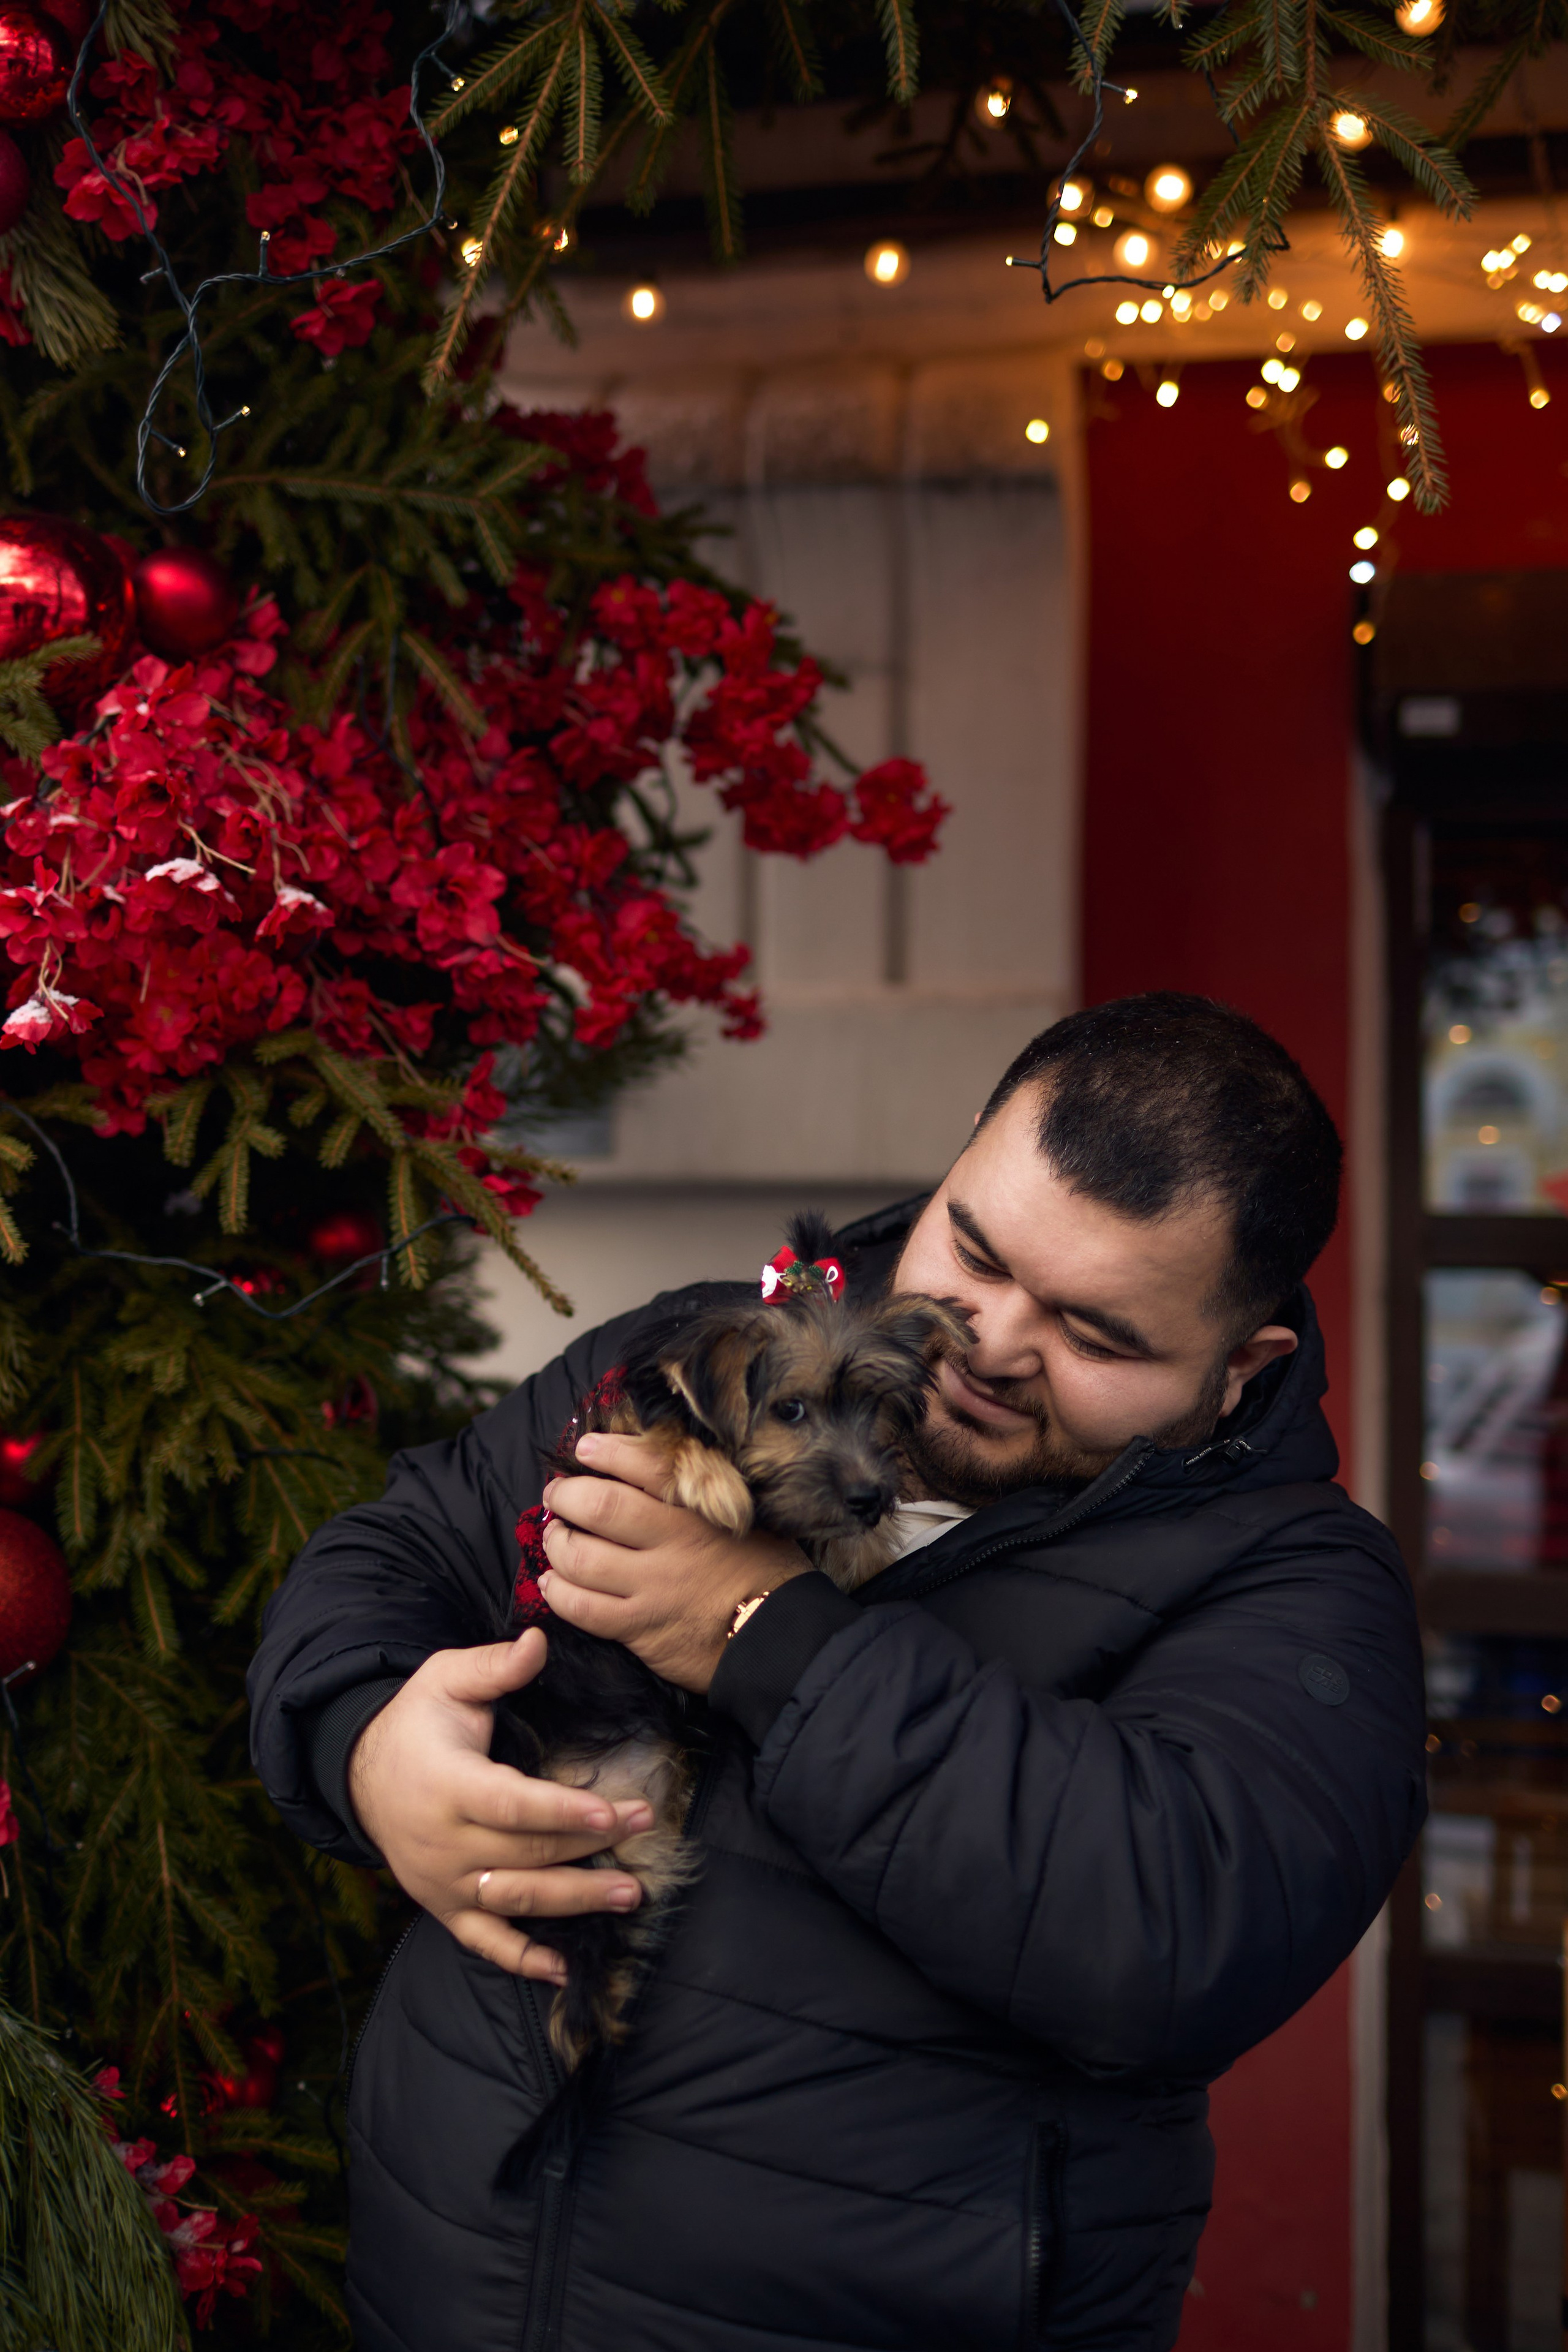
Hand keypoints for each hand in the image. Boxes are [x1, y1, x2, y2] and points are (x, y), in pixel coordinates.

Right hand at [347, 1629, 654, 1980]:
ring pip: (518, 1898)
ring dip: (576, 1900)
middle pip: (528, 1852)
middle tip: (646, 1828)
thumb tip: (538, 1641)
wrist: (360, 1775)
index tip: (613, 1812)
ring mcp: (444, 1882)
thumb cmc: (416, 1722)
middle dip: (592, 1845)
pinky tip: (565, 1970)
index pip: (514, 1805)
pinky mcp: (445, 1907)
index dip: (564, 1813)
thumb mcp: (445, 1679)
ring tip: (630, 1893)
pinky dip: (524, 1961)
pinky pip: (485, 1942)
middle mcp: (445, 1842)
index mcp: (448, 1784)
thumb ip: (493, 1665)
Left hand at [539, 1430, 808, 1690]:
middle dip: (566, 1496)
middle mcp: (672, 1542)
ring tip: (557, 1538)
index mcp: (700, 1508)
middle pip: (598, 1507)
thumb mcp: (748, 1516)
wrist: (780, 1638)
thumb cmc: (767, 1572)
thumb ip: (704, 1494)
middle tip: (557, 1494)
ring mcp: (652, 1586)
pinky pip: (582, 1608)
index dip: (607, 1451)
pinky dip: (558, 1592)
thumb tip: (654, 1468)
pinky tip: (554, 1582)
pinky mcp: (640, 1627)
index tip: (586, 1449)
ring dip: (557, 1543)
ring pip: (580, 1558)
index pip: (644, 1465)